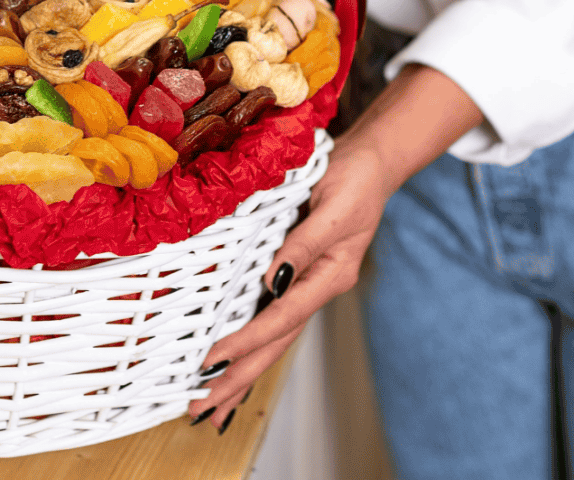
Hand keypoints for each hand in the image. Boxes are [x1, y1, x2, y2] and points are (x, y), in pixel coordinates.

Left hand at [184, 131, 397, 431]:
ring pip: (273, 338)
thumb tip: (273, 280)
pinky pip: (272, 318)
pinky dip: (252, 345)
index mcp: (330, 275)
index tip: (213, 361)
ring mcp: (308, 285)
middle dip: (239, 378)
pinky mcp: (297, 274)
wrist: (371, 163)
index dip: (246, 341)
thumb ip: (302, 244)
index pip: (281, 317)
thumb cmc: (354, 179)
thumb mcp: (332, 206)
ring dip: (242, 373)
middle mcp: (318, 287)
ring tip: (211, 406)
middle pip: (276, 343)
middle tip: (202, 409)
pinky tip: (234, 364)